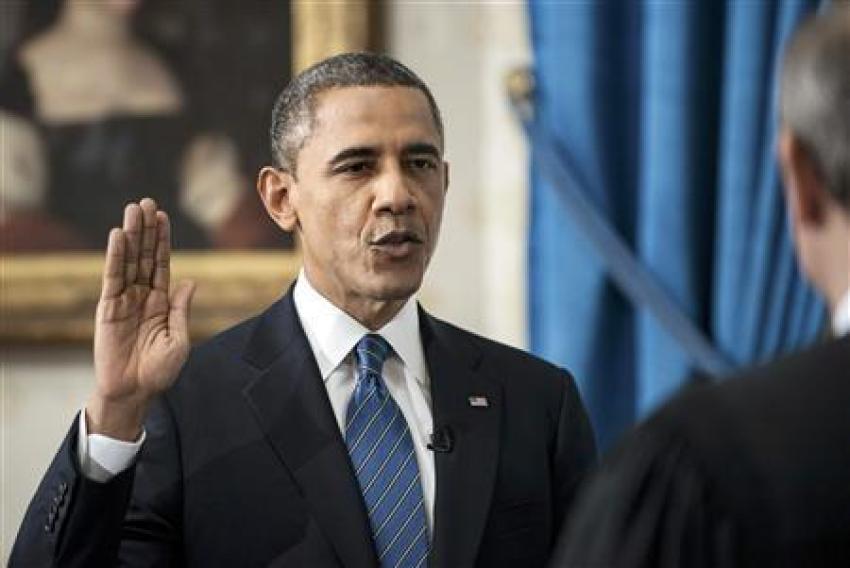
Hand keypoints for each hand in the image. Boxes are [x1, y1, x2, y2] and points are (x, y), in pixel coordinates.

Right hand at [88, 198, 195, 439]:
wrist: (135, 392)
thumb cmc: (159, 371)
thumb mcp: (178, 339)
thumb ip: (181, 310)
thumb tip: (190, 281)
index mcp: (161, 302)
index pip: (161, 264)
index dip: (162, 241)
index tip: (162, 216)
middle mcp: (142, 296)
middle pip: (144, 256)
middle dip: (146, 229)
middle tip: (146, 202)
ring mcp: (124, 300)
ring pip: (128, 261)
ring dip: (131, 235)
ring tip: (133, 210)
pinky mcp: (108, 309)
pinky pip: (112, 278)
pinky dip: (115, 257)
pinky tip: (118, 236)